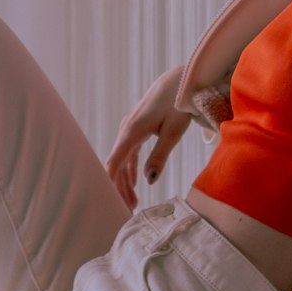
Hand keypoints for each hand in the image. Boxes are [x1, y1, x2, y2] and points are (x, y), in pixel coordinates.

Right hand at [105, 65, 192, 209]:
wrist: (182, 79)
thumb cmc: (179, 103)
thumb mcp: (173, 132)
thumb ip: (159, 156)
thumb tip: (147, 181)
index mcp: (132, 131)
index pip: (113, 163)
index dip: (109, 184)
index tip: (110, 204)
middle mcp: (127, 128)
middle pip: (115, 164)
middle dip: (118, 188)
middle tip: (126, 211)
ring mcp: (131, 126)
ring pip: (122, 159)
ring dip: (124, 181)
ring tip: (132, 203)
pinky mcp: (138, 126)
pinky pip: (128, 152)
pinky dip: (129, 169)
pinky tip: (134, 183)